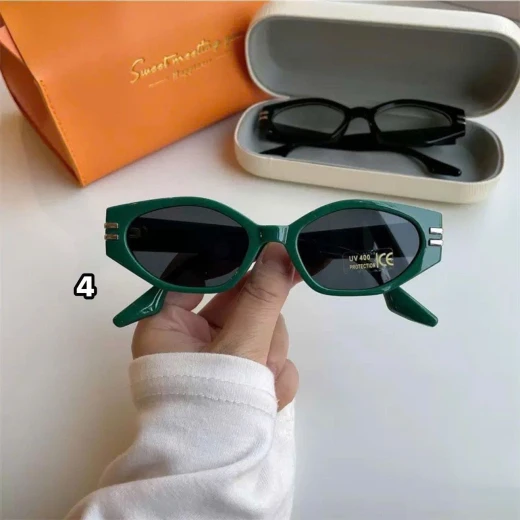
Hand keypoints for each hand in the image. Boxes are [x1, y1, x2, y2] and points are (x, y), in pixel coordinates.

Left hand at [132, 244, 300, 410]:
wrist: (219, 475)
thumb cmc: (211, 404)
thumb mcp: (239, 345)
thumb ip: (262, 298)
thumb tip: (280, 250)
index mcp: (168, 325)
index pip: (203, 277)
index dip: (239, 261)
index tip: (272, 248)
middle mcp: (190, 340)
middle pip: (241, 305)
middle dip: (265, 321)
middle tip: (293, 286)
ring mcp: (218, 360)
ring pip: (260, 332)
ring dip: (271, 355)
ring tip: (265, 380)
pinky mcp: (240, 379)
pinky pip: (265, 359)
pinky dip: (273, 377)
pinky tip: (268, 395)